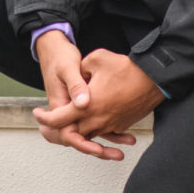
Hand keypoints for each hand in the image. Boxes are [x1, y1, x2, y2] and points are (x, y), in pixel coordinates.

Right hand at [33, 30, 114, 159]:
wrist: (54, 49)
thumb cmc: (60, 57)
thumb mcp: (68, 68)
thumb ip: (76, 86)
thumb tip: (83, 105)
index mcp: (59, 106)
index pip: (67, 133)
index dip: (83, 144)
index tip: (98, 150)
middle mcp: (66, 112)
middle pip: (80, 139)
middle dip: (98, 150)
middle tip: (117, 155)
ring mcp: (74, 111)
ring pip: (89, 133)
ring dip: (108, 141)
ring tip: (129, 141)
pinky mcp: (83, 107)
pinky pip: (95, 123)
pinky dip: (109, 128)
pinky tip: (126, 129)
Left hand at [33, 48, 163, 160]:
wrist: (155, 79)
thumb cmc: (126, 68)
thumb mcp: (97, 58)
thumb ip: (82, 67)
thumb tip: (78, 73)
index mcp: (86, 106)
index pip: (58, 119)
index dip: (44, 118)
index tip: (38, 113)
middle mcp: (96, 120)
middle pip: (71, 131)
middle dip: (58, 127)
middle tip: (49, 121)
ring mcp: (110, 125)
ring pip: (87, 134)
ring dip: (76, 129)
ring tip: (70, 120)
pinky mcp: (121, 125)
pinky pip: (103, 131)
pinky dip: (94, 128)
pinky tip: (91, 118)